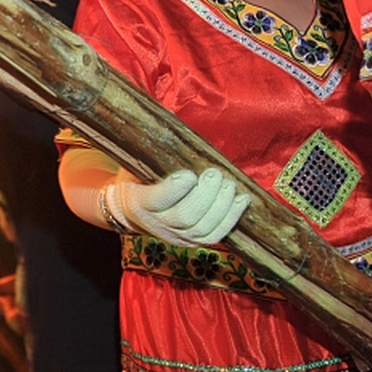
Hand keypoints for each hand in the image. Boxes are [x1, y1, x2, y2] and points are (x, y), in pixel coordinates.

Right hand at [101, 168, 250, 247]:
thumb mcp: (135, 164)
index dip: (175, 189)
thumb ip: (150, 153)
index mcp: (138, 203)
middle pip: (185, 217)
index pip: (157, 200)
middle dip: (205, 195)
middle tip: (215, 174)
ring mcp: (176, 237)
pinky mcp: (193, 242)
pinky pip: (216, 235)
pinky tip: (241, 199)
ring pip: (203, 228)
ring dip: (221, 205)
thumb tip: (169, 129)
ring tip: (229, 184)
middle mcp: (157, 224)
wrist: (130, 212)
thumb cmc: (136, 180)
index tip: (189, 173)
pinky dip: (231, 217)